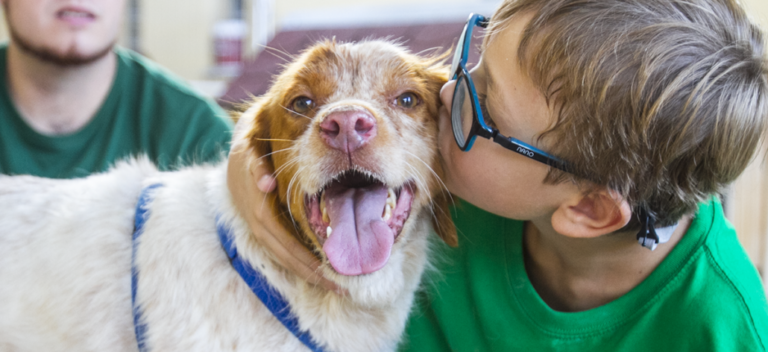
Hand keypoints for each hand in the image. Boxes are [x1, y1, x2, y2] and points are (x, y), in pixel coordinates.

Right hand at [226, 111, 341, 293]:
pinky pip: (283, 253)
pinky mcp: (265, 233)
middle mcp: (260, 227)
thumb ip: (257, 168)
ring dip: (309, 274)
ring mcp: (261, 232)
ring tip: (336, 286)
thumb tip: (267, 183)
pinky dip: (301, 265)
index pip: (287, 244)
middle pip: (289, 258)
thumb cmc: (252, 155)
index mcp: (260, 212)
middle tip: (344, 287)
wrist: (235, 158)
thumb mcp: (250, 154)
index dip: (309, 260)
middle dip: (315, 274)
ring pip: (286, 259)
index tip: (333, 270)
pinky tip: (319, 273)